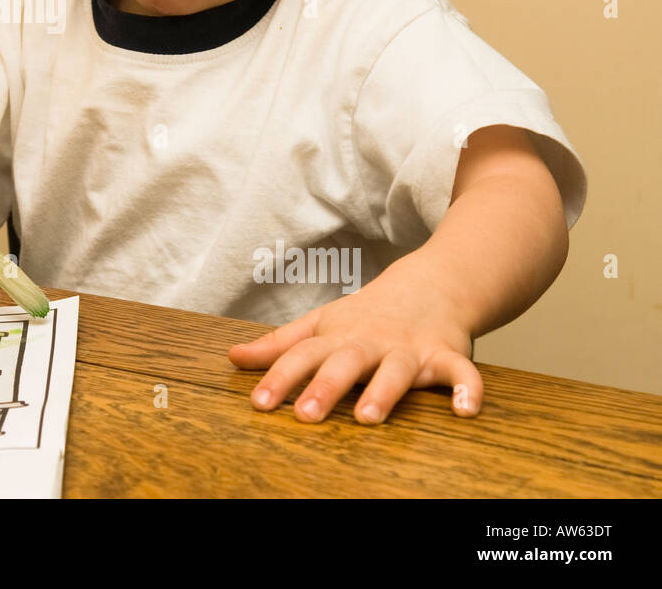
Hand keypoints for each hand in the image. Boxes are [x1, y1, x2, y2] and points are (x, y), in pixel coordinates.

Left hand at [226, 264, 481, 424]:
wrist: (430, 283)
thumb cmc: (367, 314)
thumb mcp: (321, 323)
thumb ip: (279, 344)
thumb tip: (233, 357)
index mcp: (337, 336)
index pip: (302, 355)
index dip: (279, 378)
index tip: (258, 404)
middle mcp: (371, 342)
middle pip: (345, 362)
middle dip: (325, 387)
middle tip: (305, 415)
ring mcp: (409, 347)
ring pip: (396, 369)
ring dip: (383, 392)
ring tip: (367, 418)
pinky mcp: (447, 354)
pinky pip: (460, 372)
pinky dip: (467, 388)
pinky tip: (467, 410)